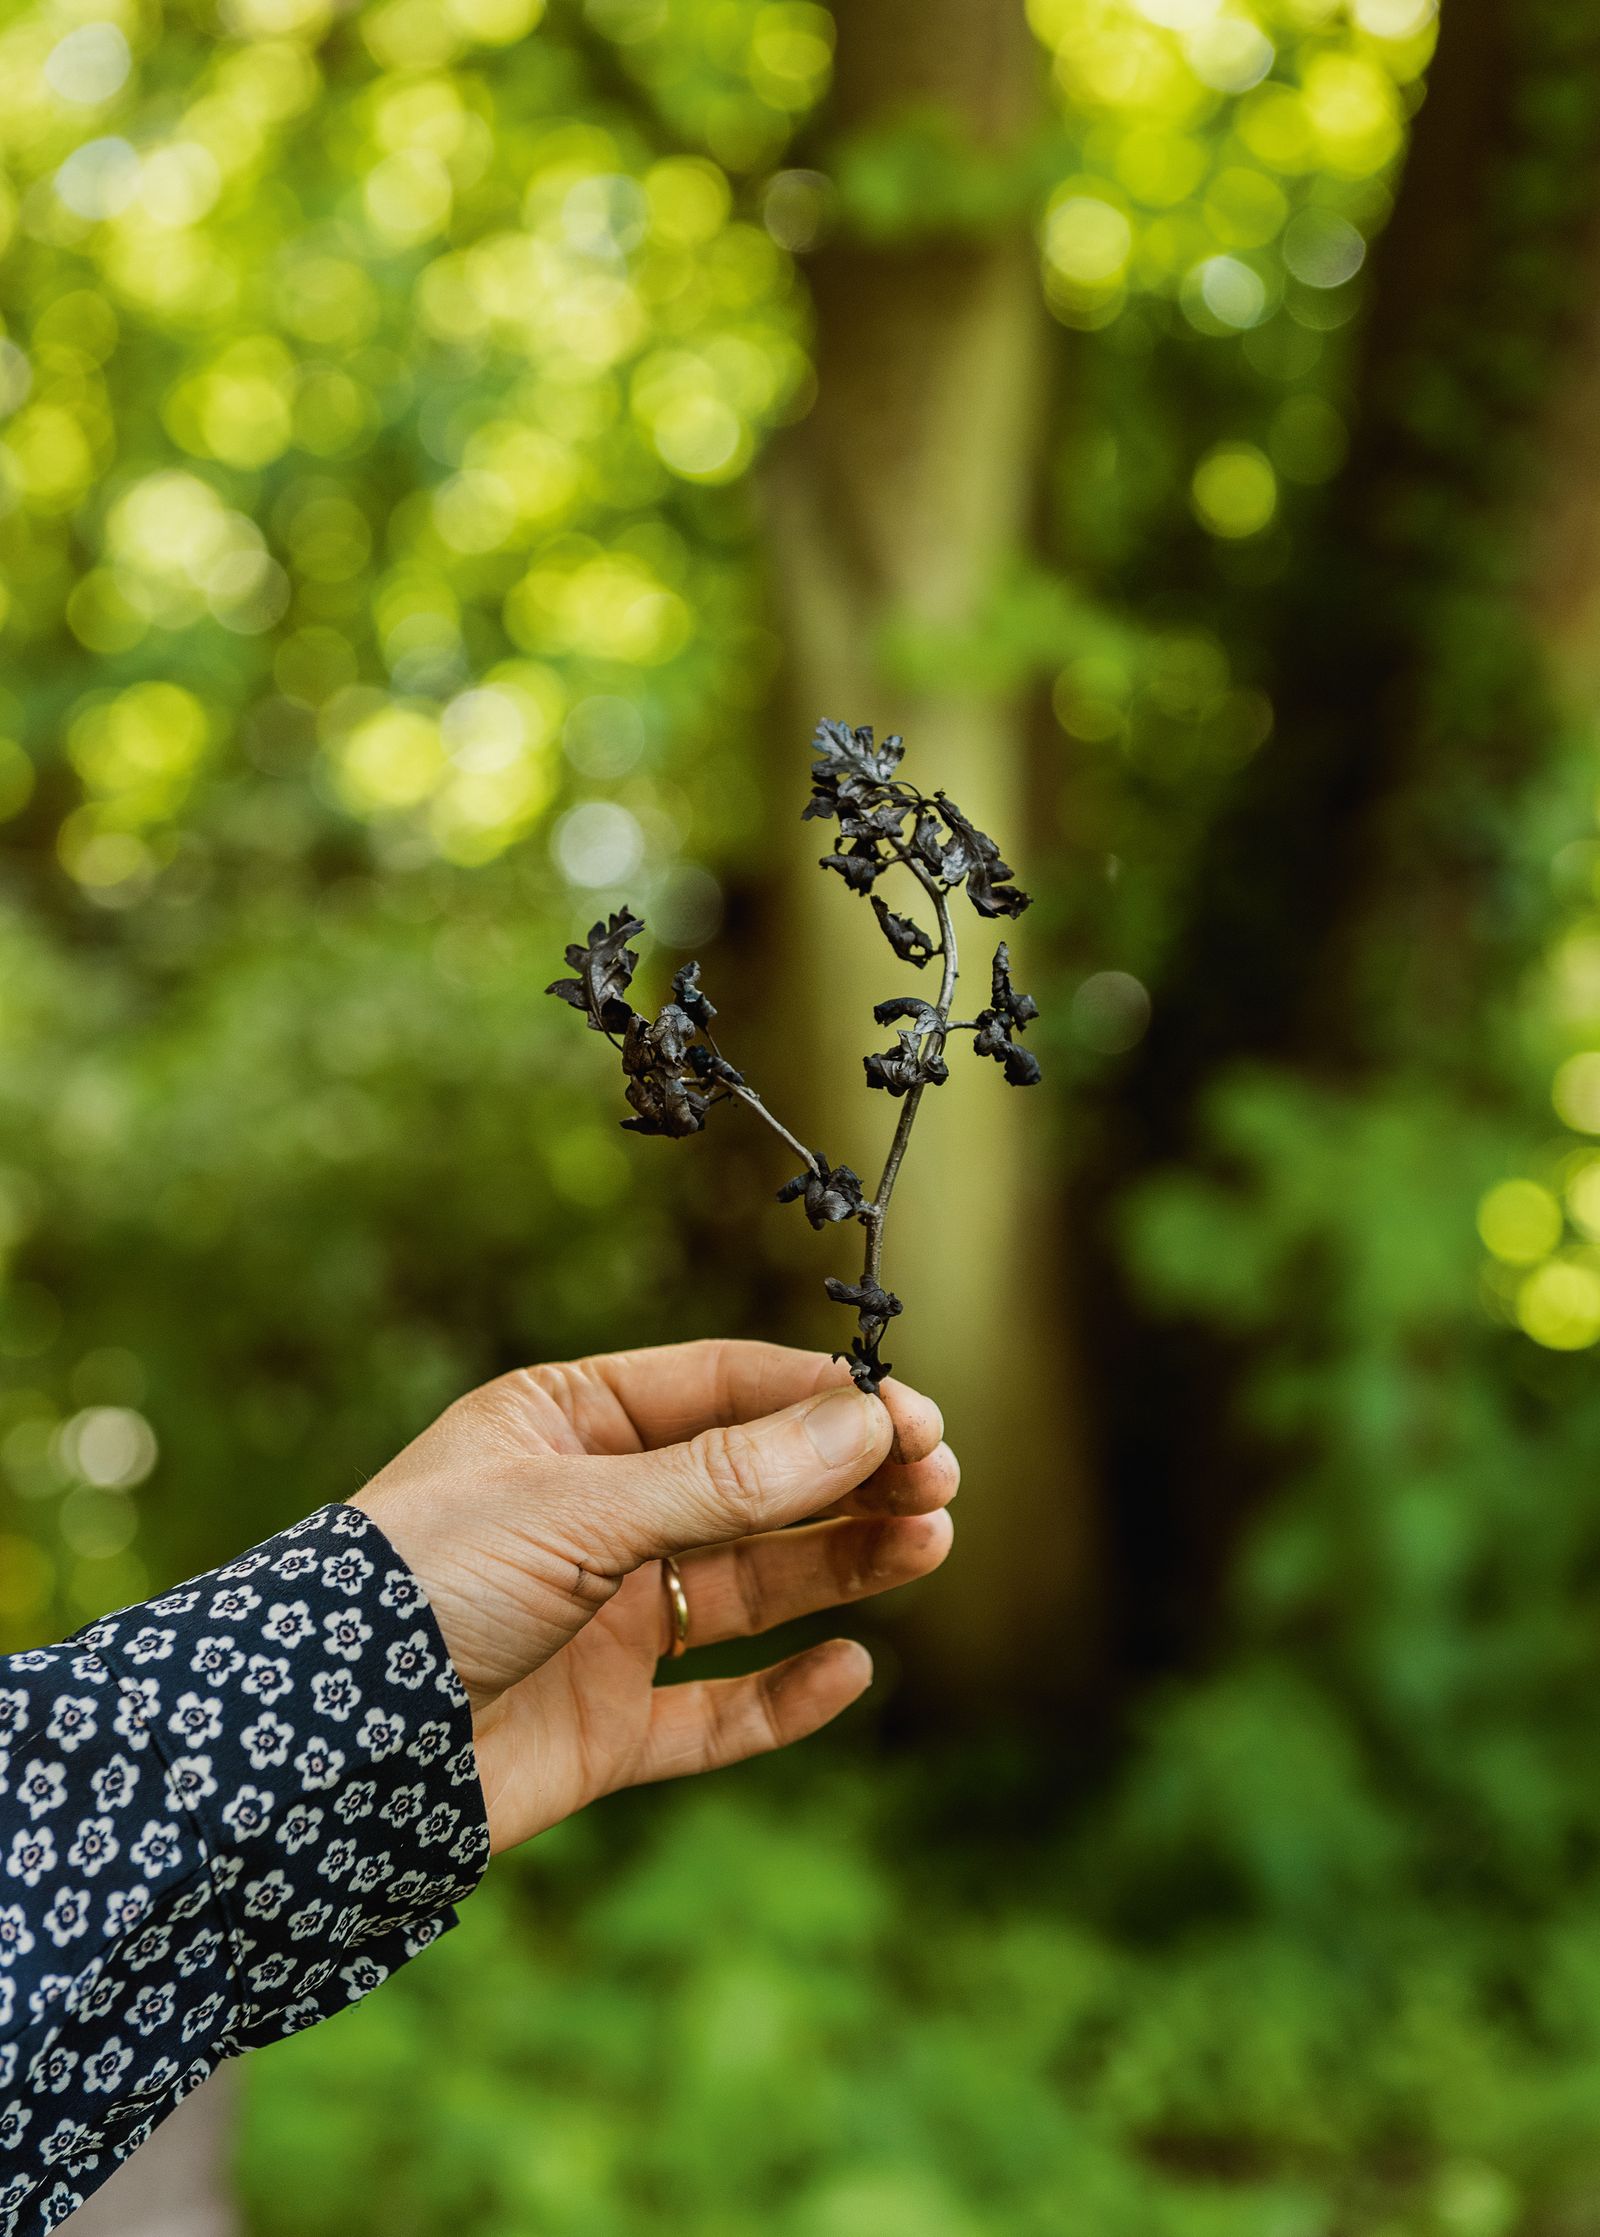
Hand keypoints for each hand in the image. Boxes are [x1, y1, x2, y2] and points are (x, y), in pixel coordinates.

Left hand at [352, 1339, 956, 1852]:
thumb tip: (862, 1426)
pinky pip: (716, 1712)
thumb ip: (725, 1479)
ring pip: (750, 1588)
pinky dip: (786, 1697)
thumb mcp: (579, 1509)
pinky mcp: (604, 1728)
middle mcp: (594, 1514)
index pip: (723, 1390)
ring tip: (929, 1545)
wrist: (315, 1755)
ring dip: (840, 1566)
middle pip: (752, 1486)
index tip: (911, 1419)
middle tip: (938, 1482)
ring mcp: (602, 1622)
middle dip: (847, 1480)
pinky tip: (849, 1668)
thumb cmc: (421, 1586)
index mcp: (569, 1425)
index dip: (822, 1403)